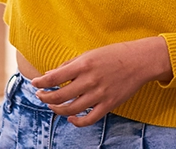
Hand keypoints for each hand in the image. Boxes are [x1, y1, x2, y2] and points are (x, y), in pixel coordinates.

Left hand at [32, 36, 173, 125]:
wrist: (140, 61)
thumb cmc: (114, 54)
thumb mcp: (90, 54)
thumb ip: (70, 65)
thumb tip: (51, 75)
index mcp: (84, 65)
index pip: (54, 78)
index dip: (40, 83)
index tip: (35, 84)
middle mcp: (90, 81)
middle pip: (59, 96)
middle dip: (45, 97)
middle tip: (41, 96)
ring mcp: (99, 94)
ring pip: (71, 110)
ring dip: (57, 109)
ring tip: (53, 106)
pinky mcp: (109, 104)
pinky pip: (89, 119)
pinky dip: (77, 122)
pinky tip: (71, 118)